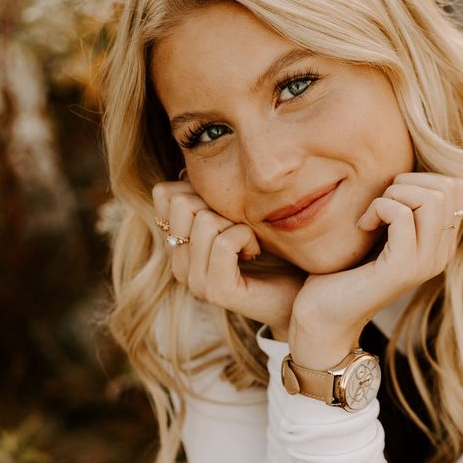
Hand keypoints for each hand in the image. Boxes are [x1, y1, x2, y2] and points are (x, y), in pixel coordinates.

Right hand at [152, 180, 305, 334]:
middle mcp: (179, 264)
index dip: (199, 188)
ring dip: (236, 223)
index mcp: (177, 244)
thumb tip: (186, 169)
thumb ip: (210, 198)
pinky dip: (247, 237)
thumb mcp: (235, 215)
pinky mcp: (217, 291)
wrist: (297, 293)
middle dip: (218, 204)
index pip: (164, 193)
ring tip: (250, 242)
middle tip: (240, 226)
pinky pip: (224, 242)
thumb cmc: (271, 251)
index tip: (225, 209)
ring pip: (204, 220)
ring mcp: (195, 280)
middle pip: (182, 202)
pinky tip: (255, 251)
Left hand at [288, 172, 462, 367]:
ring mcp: (425, 263)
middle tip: (378, 204)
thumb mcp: (380, 230)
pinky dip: (377, 209)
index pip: (454, 187)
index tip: (388, 199)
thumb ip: (402, 206)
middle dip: (406, 183)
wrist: (323, 315)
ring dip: (393, 195)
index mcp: (440, 243)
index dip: (418, 179)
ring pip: (432, 198)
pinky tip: (362, 226)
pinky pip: (401, 215)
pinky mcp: (402, 269)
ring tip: (371, 215)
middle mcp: (440, 255)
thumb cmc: (344, 269)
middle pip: (447, 188)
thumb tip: (408, 170)